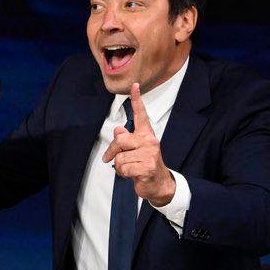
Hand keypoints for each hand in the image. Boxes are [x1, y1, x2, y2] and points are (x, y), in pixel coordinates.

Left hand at [102, 82, 176, 205]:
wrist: (158, 184)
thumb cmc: (144, 166)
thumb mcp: (134, 151)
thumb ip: (126, 140)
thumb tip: (118, 130)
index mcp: (146, 135)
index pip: (141, 115)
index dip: (137, 100)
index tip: (135, 86)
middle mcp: (150, 141)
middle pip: (120, 139)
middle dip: (112, 151)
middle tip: (110, 159)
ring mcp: (150, 153)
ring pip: (120, 157)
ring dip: (119, 166)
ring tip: (129, 168)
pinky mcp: (148, 166)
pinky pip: (124, 168)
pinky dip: (123, 174)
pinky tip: (133, 175)